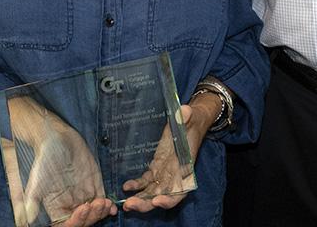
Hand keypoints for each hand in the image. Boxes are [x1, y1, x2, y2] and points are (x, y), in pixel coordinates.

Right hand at [3, 98, 115, 226]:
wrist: (57, 137)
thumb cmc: (44, 158)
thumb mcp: (37, 179)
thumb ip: (33, 200)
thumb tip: (25, 220)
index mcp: (55, 207)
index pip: (66, 225)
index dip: (75, 222)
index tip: (82, 209)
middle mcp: (70, 204)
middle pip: (83, 221)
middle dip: (91, 217)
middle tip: (97, 205)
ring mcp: (83, 196)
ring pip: (94, 214)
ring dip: (100, 213)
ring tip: (105, 204)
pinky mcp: (93, 186)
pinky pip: (102, 201)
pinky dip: (107, 207)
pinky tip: (111, 206)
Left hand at [121, 97, 217, 212]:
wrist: (189, 121)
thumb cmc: (191, 121)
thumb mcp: (190, 118)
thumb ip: (186, 117)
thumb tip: (185, 111)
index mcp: (186, 168)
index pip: (180, 191)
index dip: (169, 199)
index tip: (157, 201)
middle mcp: (175, 175)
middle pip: (161, 196)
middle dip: (146, 203)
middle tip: (131, 205)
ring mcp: (165, 173)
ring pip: (152, 192)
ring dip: (139, 199)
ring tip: (125, 204)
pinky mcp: (156, 168)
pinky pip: (146, 181)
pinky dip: (136, 185)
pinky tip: (125, 186)